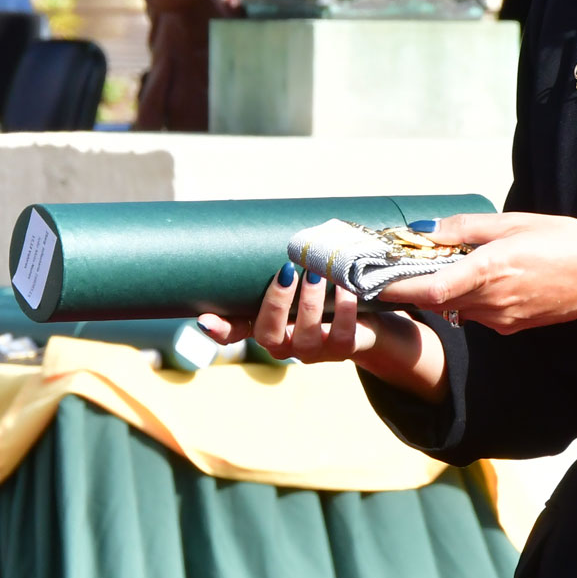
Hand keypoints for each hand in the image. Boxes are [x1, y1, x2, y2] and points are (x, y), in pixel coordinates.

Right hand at [199, 264, 448, 400]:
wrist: (372, 316)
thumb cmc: (326, 292)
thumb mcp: (301, 281)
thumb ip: (283, 266)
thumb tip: (270, 226)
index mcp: (266, 324)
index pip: (233, 332)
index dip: (219, 329)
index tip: (205, 319)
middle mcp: (284, 344)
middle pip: (267, 334)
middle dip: (276, 303)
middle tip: (287, 271)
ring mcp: (313, 351)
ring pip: (303, 336)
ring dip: (310, 303)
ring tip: (318, 274)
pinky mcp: (344, 350)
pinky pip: (342, 334)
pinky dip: (345, 309)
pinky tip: (348, 288)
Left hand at [377, 212, 576, 353]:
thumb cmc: (567, 242)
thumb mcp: (516, 222)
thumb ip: (468, 228)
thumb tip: (427, 230)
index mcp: (491, 271)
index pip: (430, 288)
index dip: (397, 287)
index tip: (372, 279)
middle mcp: (492, 301)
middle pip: (435, 300)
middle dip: (410, 285)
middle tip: (390, 266)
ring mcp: (502, 319)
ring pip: (454, 307)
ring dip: (437, 290)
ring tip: (430, 265)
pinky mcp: (511, 327)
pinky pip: (475, 313)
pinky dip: (463, 297)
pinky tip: (471, 277)